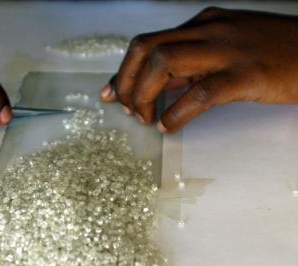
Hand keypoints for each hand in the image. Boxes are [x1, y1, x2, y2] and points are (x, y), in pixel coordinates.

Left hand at [101, 7, 297, 132]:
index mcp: (202, 23)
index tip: (109, 93)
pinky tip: (168, 126)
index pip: (147, 42)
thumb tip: (154, 89)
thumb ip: (189, 67)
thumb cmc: (271, 54)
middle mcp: (208, 29)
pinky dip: (176, 113)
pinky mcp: (245, 74)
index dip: (122, 70)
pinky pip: (199, 94)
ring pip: (164, 62)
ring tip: (145, 118)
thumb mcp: (223, 52)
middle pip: (145, 47)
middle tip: (124, 108)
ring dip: (144, 94)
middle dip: (125, 80)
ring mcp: (226, 49)